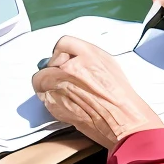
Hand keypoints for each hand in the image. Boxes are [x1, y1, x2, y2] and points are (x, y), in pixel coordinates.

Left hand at [31, 35, 163, 151]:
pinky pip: (44, 96)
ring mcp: (60, 85)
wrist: (122, 120)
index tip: (62, 58)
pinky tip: (67, 103)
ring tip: (66, 92)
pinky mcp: (54, 103)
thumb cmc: (120, 96)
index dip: (61, 52)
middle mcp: (71, 67)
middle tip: (63, 78)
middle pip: (49, 63)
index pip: (63, 43)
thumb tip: (71, 58)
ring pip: (41, 79)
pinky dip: (51, 99)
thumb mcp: (108, 64)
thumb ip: (86, 57)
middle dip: (54, 70)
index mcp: (87, 54)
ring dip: (48, 84)